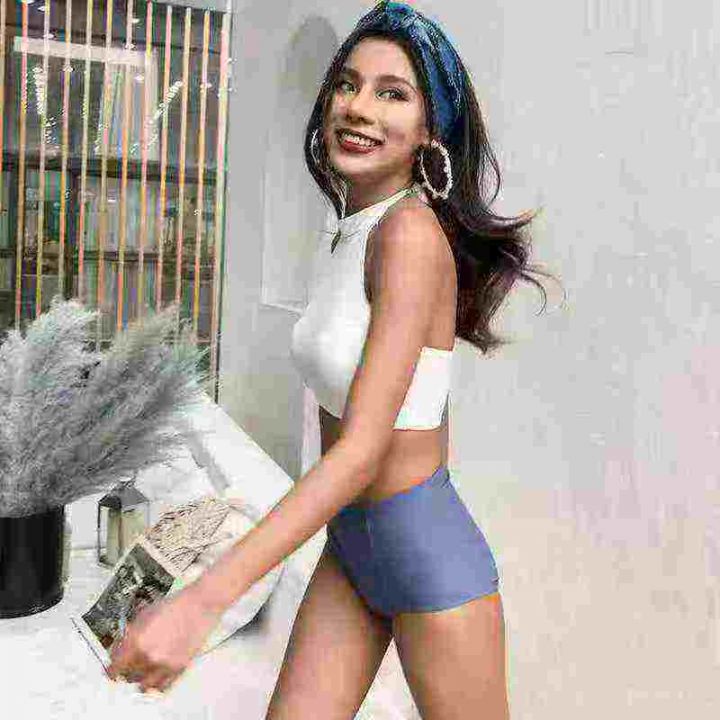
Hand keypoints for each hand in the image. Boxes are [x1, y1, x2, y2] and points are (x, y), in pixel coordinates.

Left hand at [107, 584, 222, 693]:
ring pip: (143, 685)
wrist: (200, 604)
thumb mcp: (144, 614)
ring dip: (141, 678)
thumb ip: (129, 634)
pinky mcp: (179, 668)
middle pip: (128, 677)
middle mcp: (148, 656)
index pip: (115, 668)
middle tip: (129, 664)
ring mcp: (164, 664)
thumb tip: (121, 648)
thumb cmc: (175, 605)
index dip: (112, 668)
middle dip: (126, 670)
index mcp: (136, 641)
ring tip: (143, 670)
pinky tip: (155, 676)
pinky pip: (162, 687)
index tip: (112, 669)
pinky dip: (156, 684)